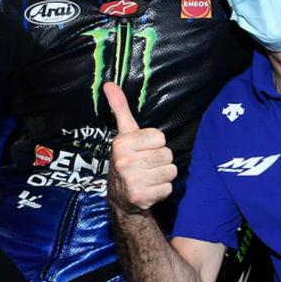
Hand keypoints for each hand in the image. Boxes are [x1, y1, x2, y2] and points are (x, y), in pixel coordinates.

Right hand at [105, 82, 176, 213]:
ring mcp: (132, 181)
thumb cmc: (127, 160)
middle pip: (167, 154)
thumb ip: (120, 109)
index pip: (160, 137)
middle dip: (161, 160)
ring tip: (149, 177)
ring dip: (163, 175)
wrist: (119, 198)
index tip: (143, 149)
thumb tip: (109, 83)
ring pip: (170, 171)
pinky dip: (162, 190)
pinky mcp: (141, 198)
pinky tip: (150, 189)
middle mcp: (124, 162)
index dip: (155, 143)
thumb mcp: (123, 134)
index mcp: (122, 143)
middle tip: (147, 165)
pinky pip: (168, 187)